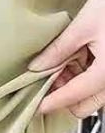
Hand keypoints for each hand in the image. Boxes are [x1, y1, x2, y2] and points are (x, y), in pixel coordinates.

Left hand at [28, 0, 104, 117]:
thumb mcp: (83, 26)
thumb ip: (59, 49)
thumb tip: (37, 67)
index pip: (73, 97)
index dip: (50, 103)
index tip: (35, 107)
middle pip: (83, 106)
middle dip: (62, 96)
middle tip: (47, 78)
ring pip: (91, 97)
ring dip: (73, 87)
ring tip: (62, 64)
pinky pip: (98, 85)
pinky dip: (84, 78)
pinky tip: (76, 60)